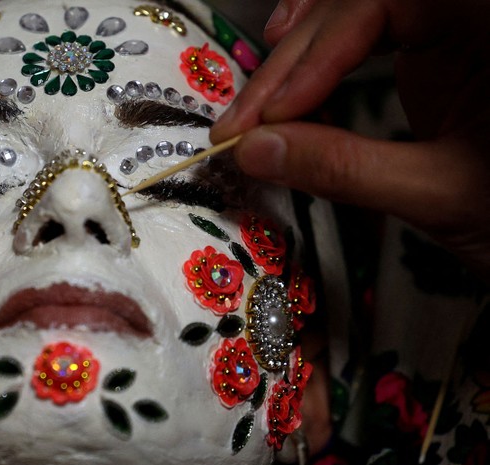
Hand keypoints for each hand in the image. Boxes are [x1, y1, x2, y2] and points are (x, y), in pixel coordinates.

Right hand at [211, 0, 489, 281]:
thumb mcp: (440, 197)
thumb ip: (346, 170)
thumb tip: (256, 151)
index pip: (388, 2)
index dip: (323, 49)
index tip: (278, 110)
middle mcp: (471, 19)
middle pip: (362, 5)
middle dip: (294, 62)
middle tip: (245, 121)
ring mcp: (454, 32)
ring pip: (357, 13)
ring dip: (300, 52)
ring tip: (259, 96)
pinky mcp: (437, 54)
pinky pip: (369, 32)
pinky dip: (324, 53)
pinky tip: (292, 69)